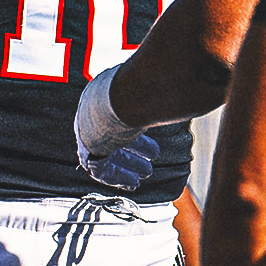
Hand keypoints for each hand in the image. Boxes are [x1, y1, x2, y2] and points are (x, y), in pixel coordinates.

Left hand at [75, 66, 156, 188]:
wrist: (115, 102)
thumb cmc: (131, 90)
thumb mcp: (143, 89)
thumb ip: (154, 92)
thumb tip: (176, 83)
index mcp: (102, 100)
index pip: (119, 120)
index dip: (137, 133)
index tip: (150, 143)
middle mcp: (92, 119)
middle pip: (115, 139)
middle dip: (134, 152)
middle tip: (149, 161)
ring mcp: (88, 137)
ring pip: (110, 156)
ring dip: (129, 166)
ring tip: (146, 173)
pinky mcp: (89, 154)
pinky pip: (102, 170)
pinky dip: (119, 177)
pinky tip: (132, 183)